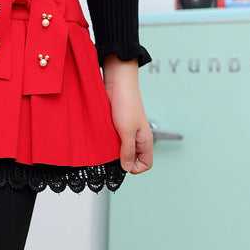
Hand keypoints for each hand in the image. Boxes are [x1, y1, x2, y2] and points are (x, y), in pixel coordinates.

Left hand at [102, 55, 152, 174]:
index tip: (123, 164)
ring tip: (107, 143)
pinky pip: (113, 141)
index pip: (146, 164)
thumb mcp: (127, 131)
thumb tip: (127, 168)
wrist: (117, 81)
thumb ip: (128, 151)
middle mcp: (137, 138)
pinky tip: (102, 137)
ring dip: (113, 151)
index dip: (136, 168)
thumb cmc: (126, 102)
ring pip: (121, 150)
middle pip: (133, 159)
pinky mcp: (117, 127)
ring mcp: (127, 132)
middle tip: (112, 153)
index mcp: (145, 140)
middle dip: (122, 160)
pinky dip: (108, 142)